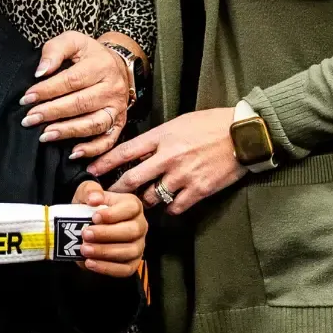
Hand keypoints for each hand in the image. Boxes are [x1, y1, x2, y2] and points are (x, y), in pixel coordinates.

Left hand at [19, 32, 132, 158]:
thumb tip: (40, 71)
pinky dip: (92, 150)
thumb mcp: (73, 41)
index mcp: (100, 66)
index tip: (27, 98)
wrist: (116, 64)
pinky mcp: (119, 123)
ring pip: (93, 124)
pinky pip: (108, 140)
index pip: (71, 81)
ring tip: (45, 135)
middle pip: (80, 104)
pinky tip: (73, 153)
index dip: (47, 90)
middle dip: (51, 113)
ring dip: (67, 132)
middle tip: (29, 119)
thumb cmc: (89, 54)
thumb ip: (55, 50)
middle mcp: (112, 88)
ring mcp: (117, 108)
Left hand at [70, 181, 146, 275]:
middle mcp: (140, 225)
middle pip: (132, 231)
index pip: (131, 208)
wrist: (83, 228)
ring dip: (105, 252)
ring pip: (129, 251)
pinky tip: (90, 263)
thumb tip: (94, 198)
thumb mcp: (86, 193)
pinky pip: (125, 269)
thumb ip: (90, 190)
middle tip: (86, 234)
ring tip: (84, 249)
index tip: (94, 217)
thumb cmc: (89, 208)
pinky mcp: (132, 263)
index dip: (113, 214)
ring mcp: (138, 245)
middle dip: (107, 234)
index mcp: (132, 205)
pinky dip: (107, 268)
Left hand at [87, 107, 244, 215]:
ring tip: (140, 203)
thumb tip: (137, 152)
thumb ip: (157, 139)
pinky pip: (174, 207)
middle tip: (104, 199)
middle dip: (115, 191)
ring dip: (144, 201)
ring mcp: (183, 175)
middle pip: (132, 179)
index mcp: (162, 136)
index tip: (90, 170)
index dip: (104, 163)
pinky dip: (169, 208)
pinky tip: (169, 204)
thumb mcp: (178, 124)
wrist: (243, 134)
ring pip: (151, 197)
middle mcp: (168, 156)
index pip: (125, 151)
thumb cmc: (211, 124)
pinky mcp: (199, 190)